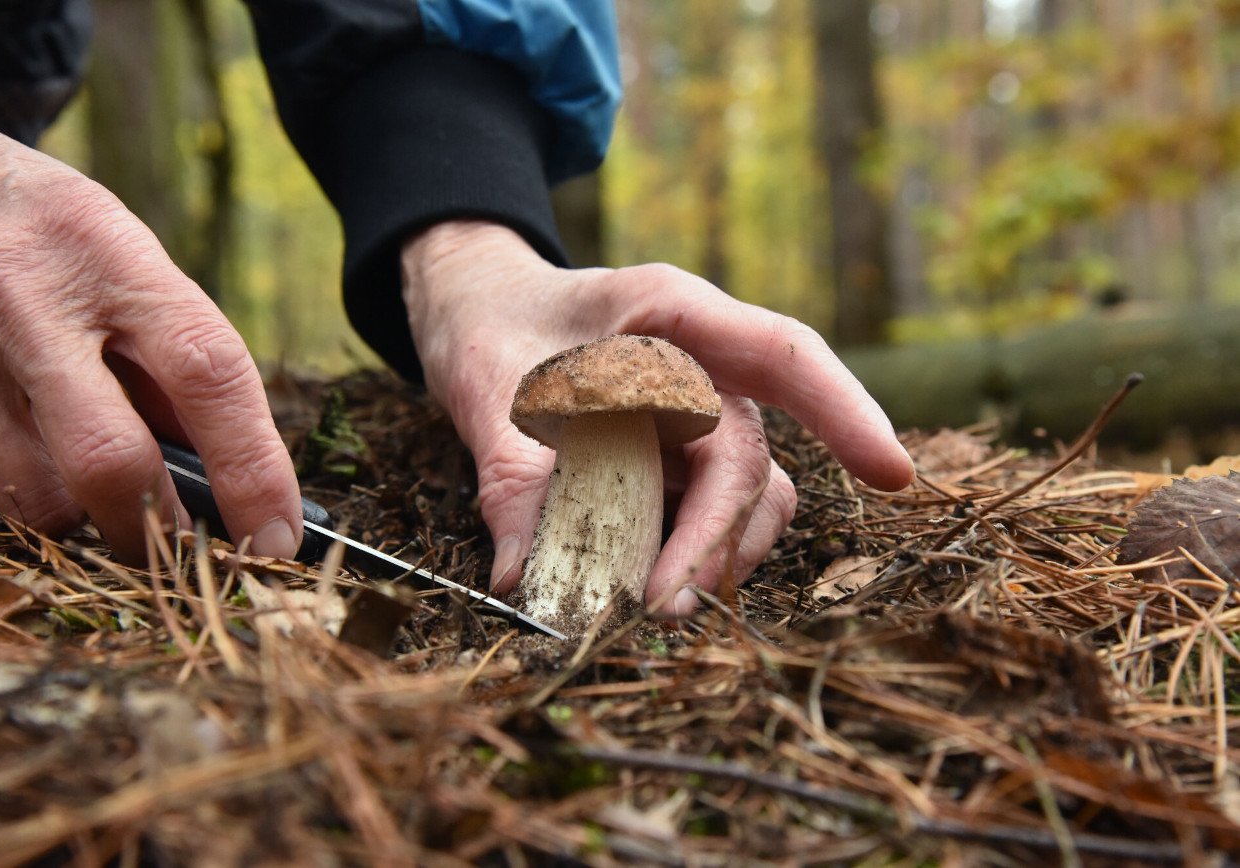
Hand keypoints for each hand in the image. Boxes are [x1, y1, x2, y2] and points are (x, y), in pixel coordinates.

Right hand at [0, 102, 301, 561]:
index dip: (253, 469)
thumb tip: (222, 477)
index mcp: (113, 258)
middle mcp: (26, 298)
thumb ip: (166, 357)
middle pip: (108, 460)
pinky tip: (10, 463)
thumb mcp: (121, 260)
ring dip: (72, 520)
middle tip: (176, 554)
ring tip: (83, 490)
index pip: (209, 375)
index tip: (277, 536)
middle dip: (154, 530)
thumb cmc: (40, 232)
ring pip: (27, 495)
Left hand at [402, 220, 912, 616]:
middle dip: (717, 538)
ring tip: (653, 604)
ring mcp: (695, 414)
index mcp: (670, 315)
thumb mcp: (483, 386)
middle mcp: (701, 366)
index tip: (892, 473)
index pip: (781, 353)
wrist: (477, 308)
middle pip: (747, 459)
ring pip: (746, 495)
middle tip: (660, 605)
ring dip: (714, 555)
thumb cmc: (490, 323)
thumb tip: (527, 581)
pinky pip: (704, 511)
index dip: (843, 409)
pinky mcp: (677, 456)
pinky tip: (636, 581)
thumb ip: (510, 477)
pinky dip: (681, 553)